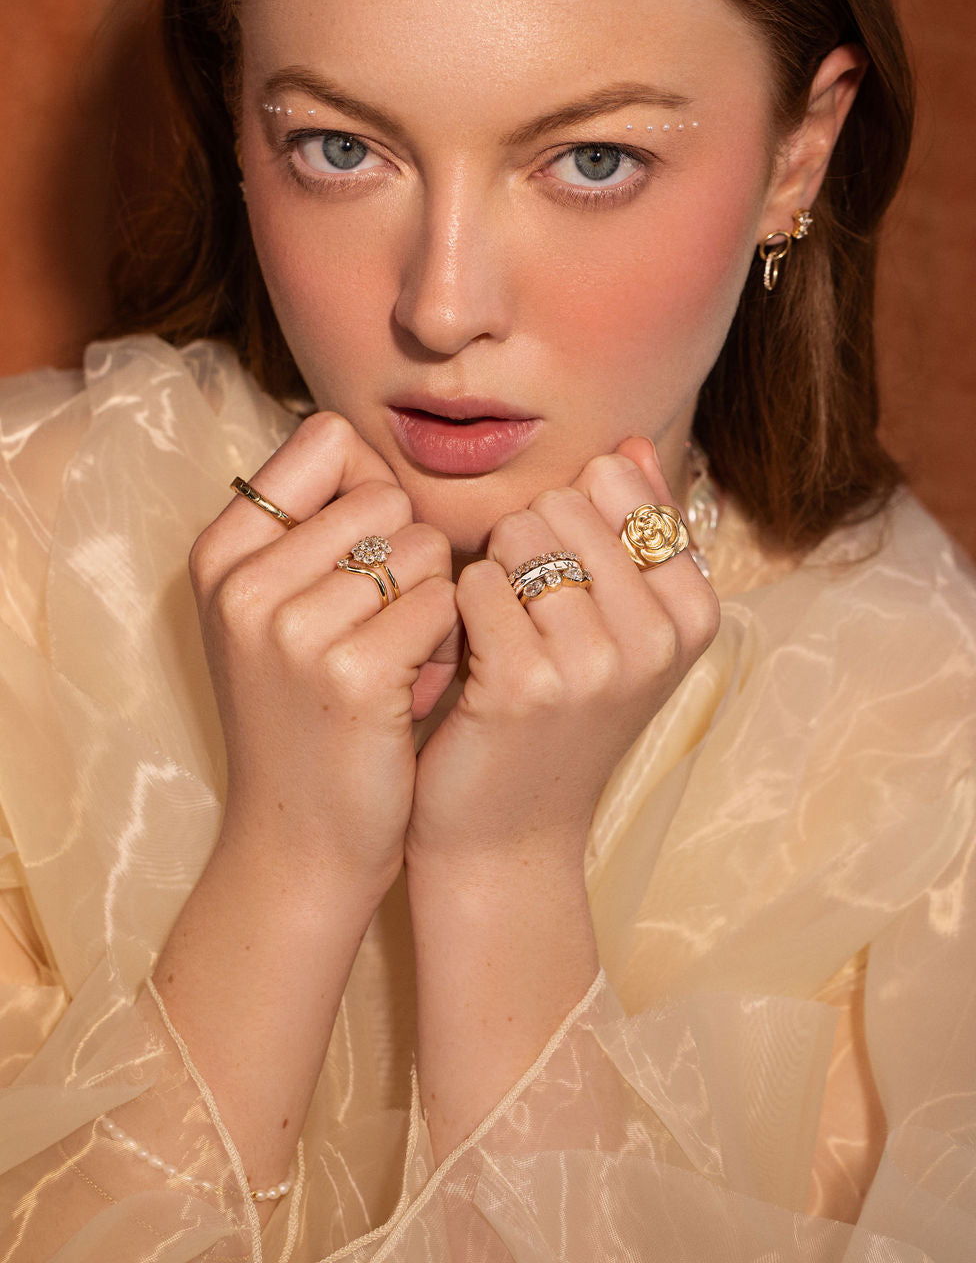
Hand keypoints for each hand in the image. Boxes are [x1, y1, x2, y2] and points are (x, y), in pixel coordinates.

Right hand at [189, 412, 459, 897]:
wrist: (299, 842)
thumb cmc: (306, 714)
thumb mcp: (272, 611)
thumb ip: (310, 528)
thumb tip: (372, 452)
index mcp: (221, 552)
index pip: (327, 441)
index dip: (371, 493)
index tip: (360, 560)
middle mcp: (245, 582)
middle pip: (387, 496)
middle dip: (408, 557)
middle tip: (381, 628)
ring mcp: (292, 629)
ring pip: (424, 548)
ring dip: (432, 605)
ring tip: (396, 662)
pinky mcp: (352, 673)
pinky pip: (444, 605)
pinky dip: (447, 645)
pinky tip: (413, 690)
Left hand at [405, 438, 719, 872]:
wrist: (506, 837)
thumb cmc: (556, 719)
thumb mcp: (619, 628)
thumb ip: (630, 533)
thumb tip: (630, 446)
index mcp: (695, 612)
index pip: (619, 483)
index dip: (568, 519)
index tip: (564, 584)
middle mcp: (658, 637)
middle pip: (564, 501)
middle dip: (527, 542)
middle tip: (524, 617)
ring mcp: (596, 662)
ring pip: (519, 535)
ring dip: (492, 576)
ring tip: (500, 638)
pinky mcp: (526, 683)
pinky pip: (476, 582)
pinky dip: (460, 611)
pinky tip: (468, 661)